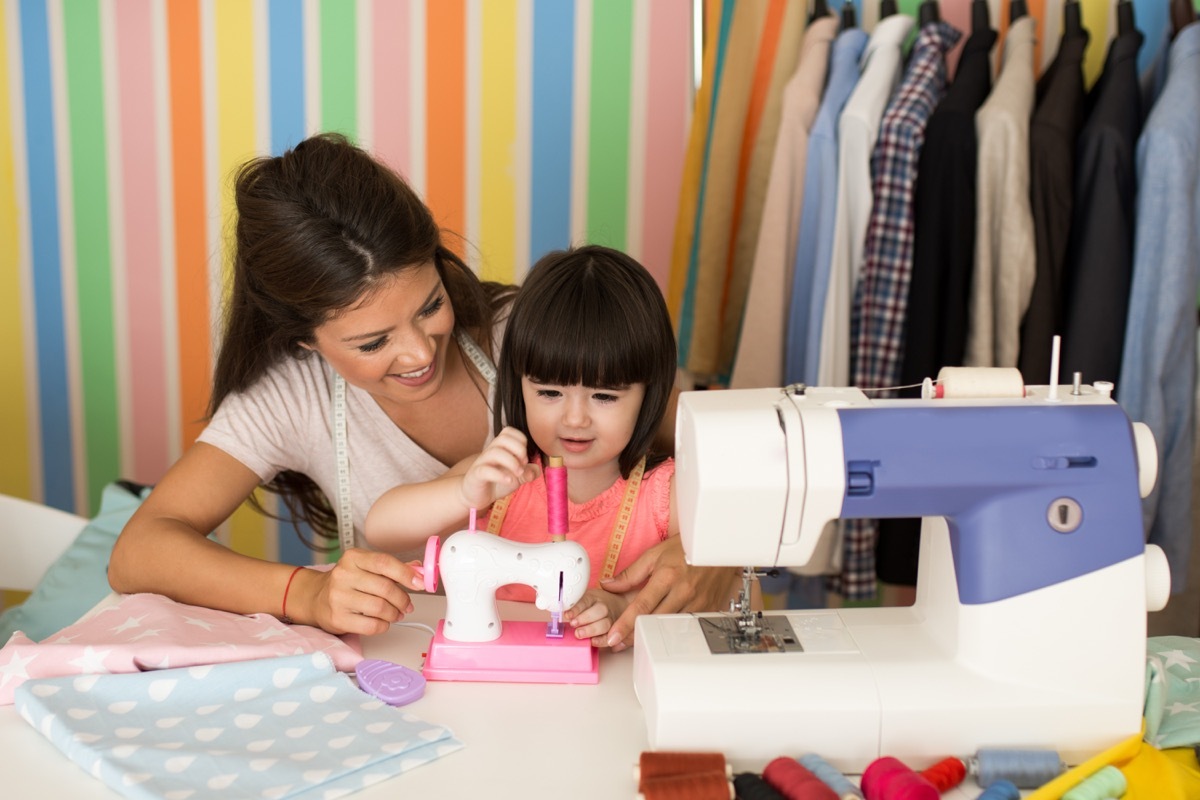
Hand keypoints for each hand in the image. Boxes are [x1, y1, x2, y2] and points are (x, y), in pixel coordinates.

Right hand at [298, 548, 425, 635]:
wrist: (316, 597)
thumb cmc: (347, 582)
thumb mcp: (366, 567)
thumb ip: (392, 568)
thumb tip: (418, 569)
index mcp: (353, 558)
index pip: (385, 562)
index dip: (406, 574)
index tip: (420, 583)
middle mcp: (343, 575)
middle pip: (385, 588)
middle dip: (403, 599)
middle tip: (407, 605)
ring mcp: (338, 597)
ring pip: (380, 608)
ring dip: (395, 613)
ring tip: (396, 614)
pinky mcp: (337, 618)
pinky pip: (371, 625)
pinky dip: (383, 625)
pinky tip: (383, 622)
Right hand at [460, 427, 540, 508]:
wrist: (476, 496)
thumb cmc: (496, 482)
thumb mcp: (516, 477)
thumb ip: (528, 472)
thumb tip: (535, 470)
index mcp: (499, 448)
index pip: (509, 431)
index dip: (521, 441)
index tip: (525, 458)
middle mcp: (490, 451)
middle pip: (503, 438)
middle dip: (518, 450)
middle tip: (523, 465)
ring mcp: (482, 462)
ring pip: (495, 452)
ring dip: (511, 462)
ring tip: (518, 474)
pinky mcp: (476, 475)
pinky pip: (485, 470)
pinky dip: (500, 475)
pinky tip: (509, 481)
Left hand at [563, 588, 629, 646]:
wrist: (615, 607)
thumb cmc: (593, 605)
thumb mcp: (583, 599)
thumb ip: (572, 606)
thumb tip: (557, 612)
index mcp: (595, 597)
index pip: (586, 601)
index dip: (576, 608)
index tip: (567, 615)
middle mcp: (605, 607)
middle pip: (600, 611)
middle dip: (585, 618)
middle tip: (573, 625)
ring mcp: (611, 619)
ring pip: (606, 624)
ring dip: (592, 630)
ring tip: (579, 634)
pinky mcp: (615, 631)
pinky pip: (611, 636)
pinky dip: (602, 640)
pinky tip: (593, 642)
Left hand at [600, 537, 739, 650]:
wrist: (717, 545)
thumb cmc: (686, 547)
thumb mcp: (654, 554)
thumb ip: (630, 574)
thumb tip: (609, 585)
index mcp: (667, 577)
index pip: (641, 606)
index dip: (625, 624)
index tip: (612, 637)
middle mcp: (683, 592)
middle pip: (654, 622)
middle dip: (634, 636)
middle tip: (618, 643)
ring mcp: (698, 602)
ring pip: (671, 628)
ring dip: (652, 635)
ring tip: (636, 639)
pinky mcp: (708, 608)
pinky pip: (688, 626)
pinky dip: (674, 630)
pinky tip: (662, 632)